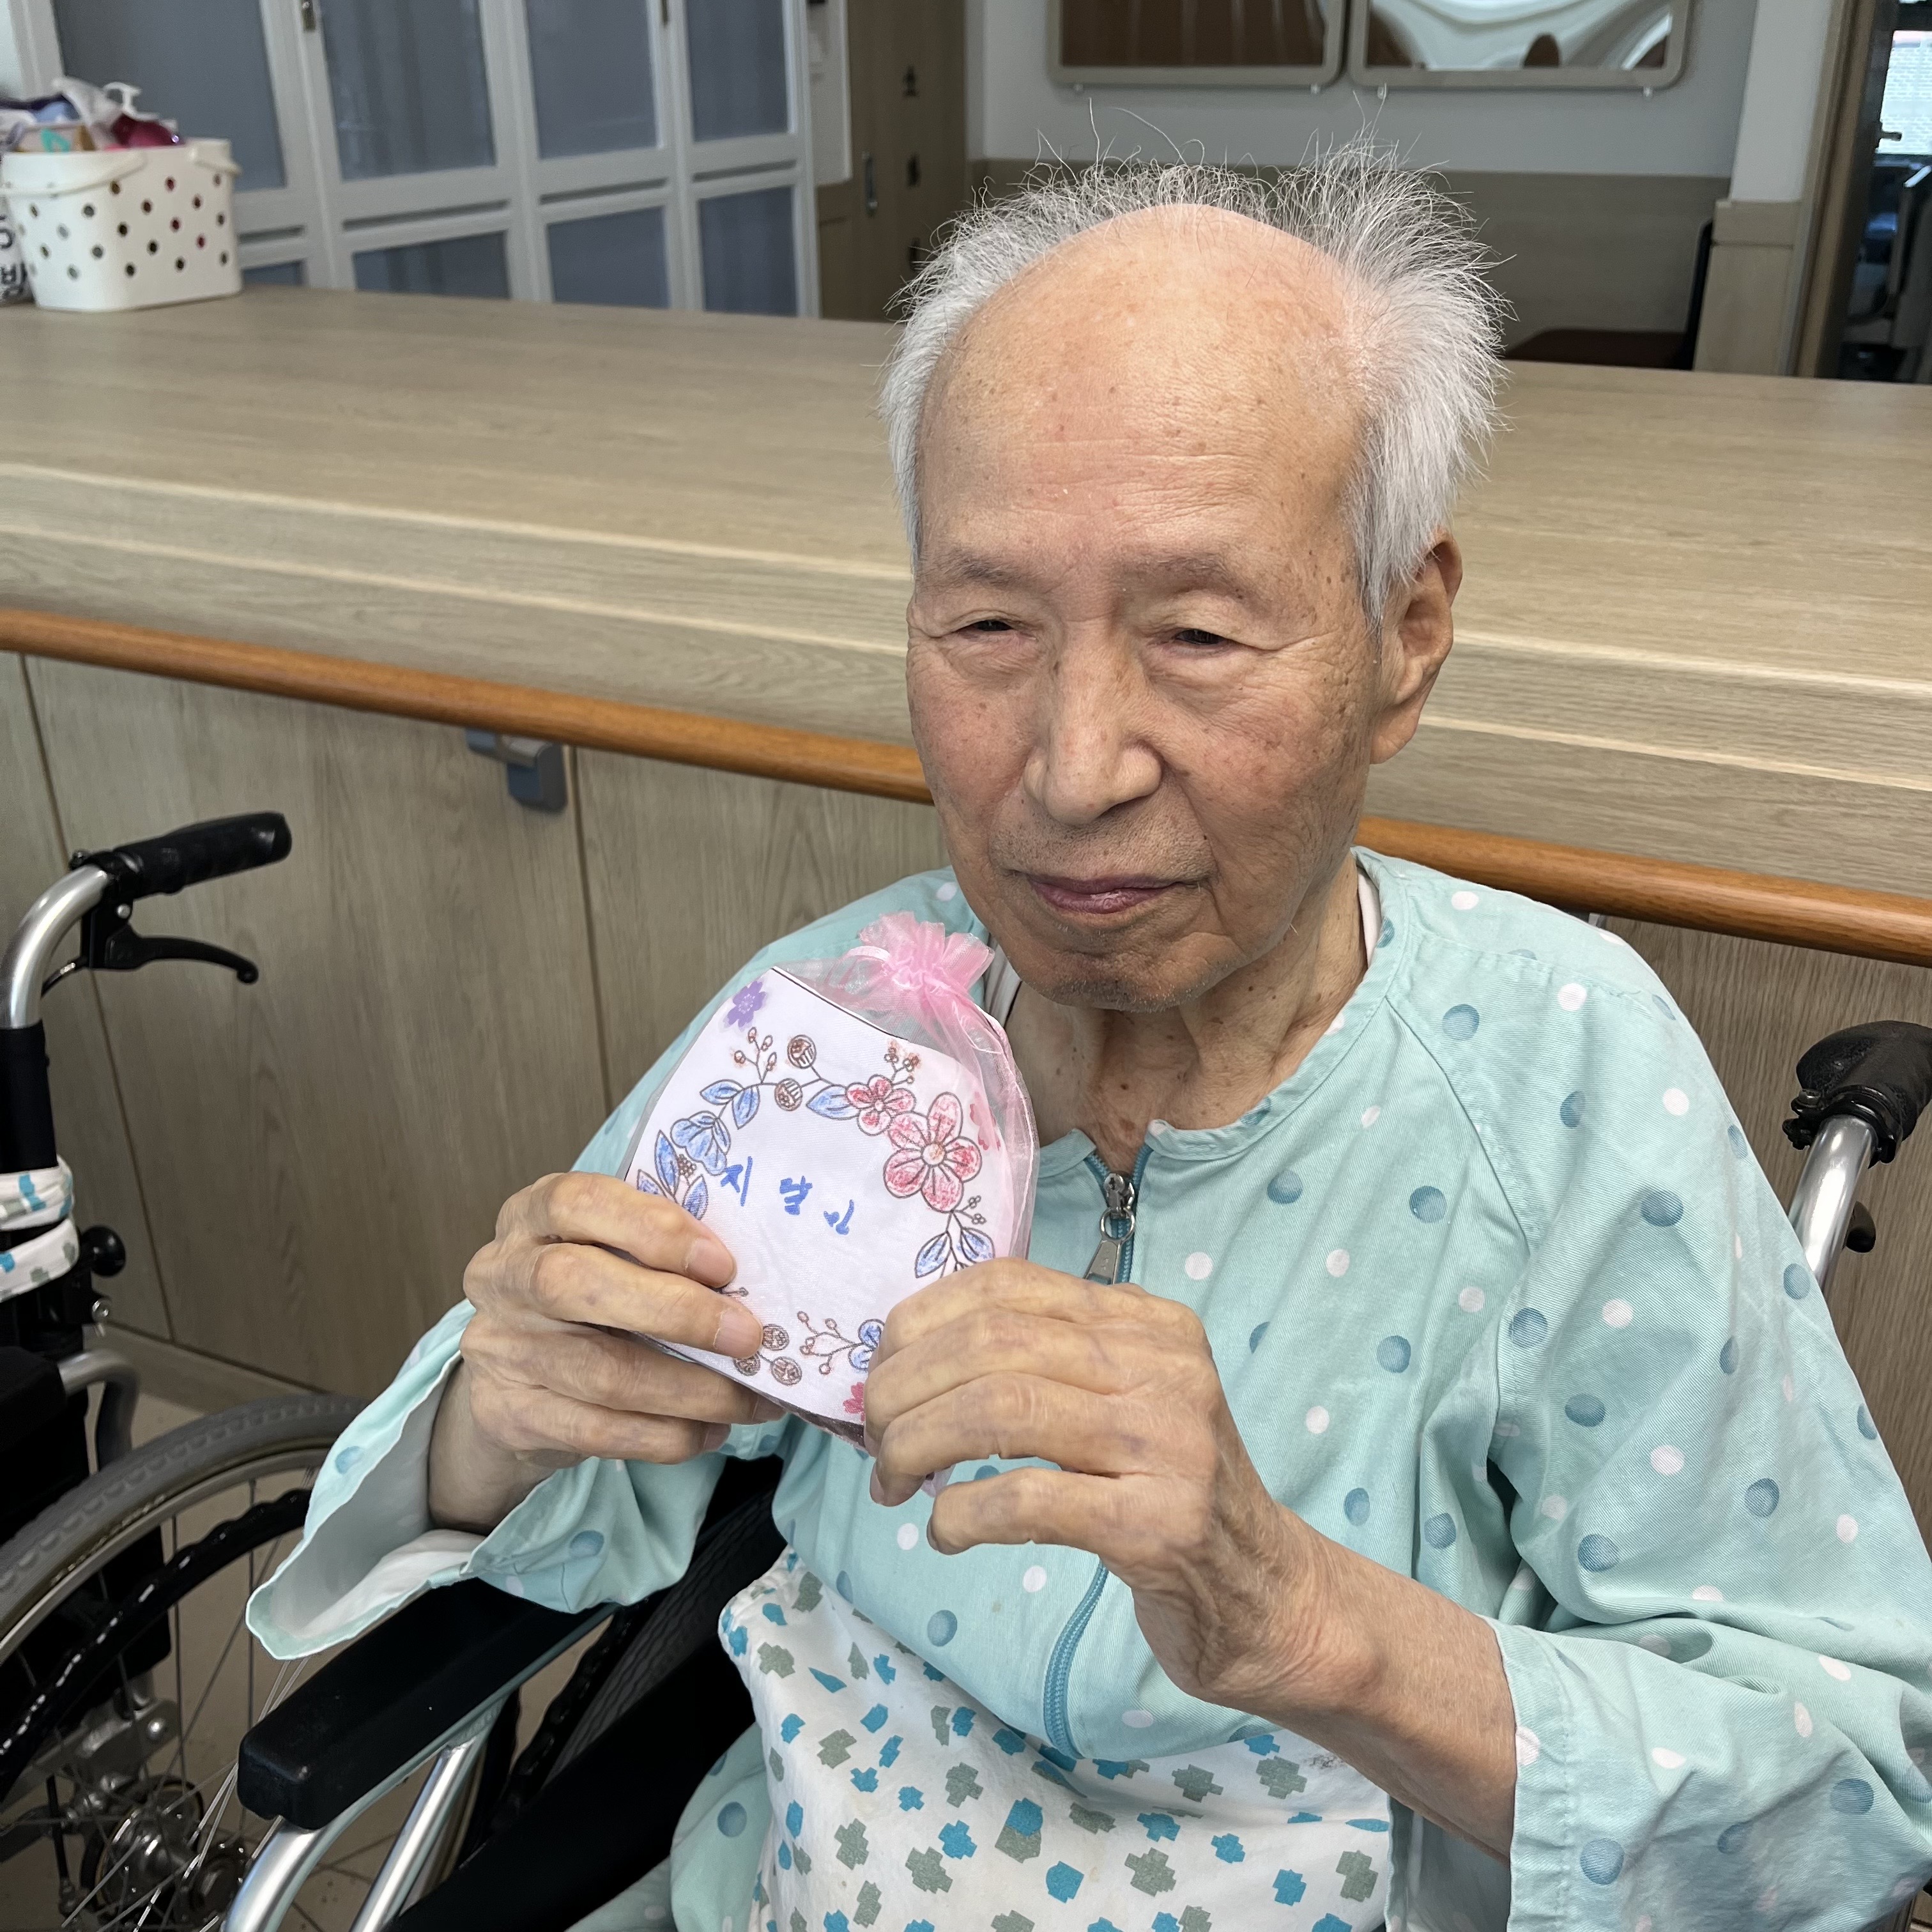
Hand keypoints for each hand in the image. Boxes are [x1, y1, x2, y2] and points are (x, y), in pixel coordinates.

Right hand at [428, 1172, 780, 1531]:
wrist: (512, 1377)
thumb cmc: (588, 1291)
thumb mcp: (610, 1250)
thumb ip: (659, 1250)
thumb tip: (752, 1283)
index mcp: (533, 1214)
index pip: (577, 1203)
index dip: (652, 1228)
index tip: (722, 1263)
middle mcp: (504, 1274)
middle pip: (574, 1284)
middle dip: (676, 1312)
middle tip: (748, 1337)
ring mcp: (502, 1347)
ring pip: (600, 1371)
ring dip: (691, 1390)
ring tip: (752, 1398)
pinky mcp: (510, 1414)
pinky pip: (596, 1430)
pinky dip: (665, 1435)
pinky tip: (710, 1431)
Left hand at [862, 1259, 1317, 1714]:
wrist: (1265, 1595)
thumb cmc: (1167, 1493)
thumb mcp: (1119, 1400)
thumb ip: (1042, 1362)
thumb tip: (904, 1355)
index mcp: (1149, 1321)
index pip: (1009, 1285)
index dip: (922, 1321)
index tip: (881, 1369)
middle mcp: (1165, 1367)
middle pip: (994, 1344)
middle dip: (905, 1386)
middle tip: (874, 1435)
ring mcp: (1169, 1445)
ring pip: (1002, 1411)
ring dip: (918, 1444)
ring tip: (892, 1481)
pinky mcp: (1160, 1526)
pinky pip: (1028, 1501)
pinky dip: (962, 1514)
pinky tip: (945, 1531)